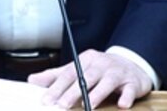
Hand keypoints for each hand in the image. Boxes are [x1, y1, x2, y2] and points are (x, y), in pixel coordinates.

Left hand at [28, 50, 152, 108]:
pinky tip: (122, 105)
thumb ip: (56, 76)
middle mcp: (102, 64)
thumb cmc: (101, 69)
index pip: (69, 73)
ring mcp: (118, 72)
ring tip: (88, 106)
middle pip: (86, 77)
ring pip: (107, 83)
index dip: (57, 87)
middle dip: (73, 92)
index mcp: (86, 60)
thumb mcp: (79, 69)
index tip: (47, 100)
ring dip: (97, 95)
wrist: (132, 65)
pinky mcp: (133, 83)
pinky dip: (126, 97)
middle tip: (61, 105)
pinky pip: (130, 90)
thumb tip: (32, 80)